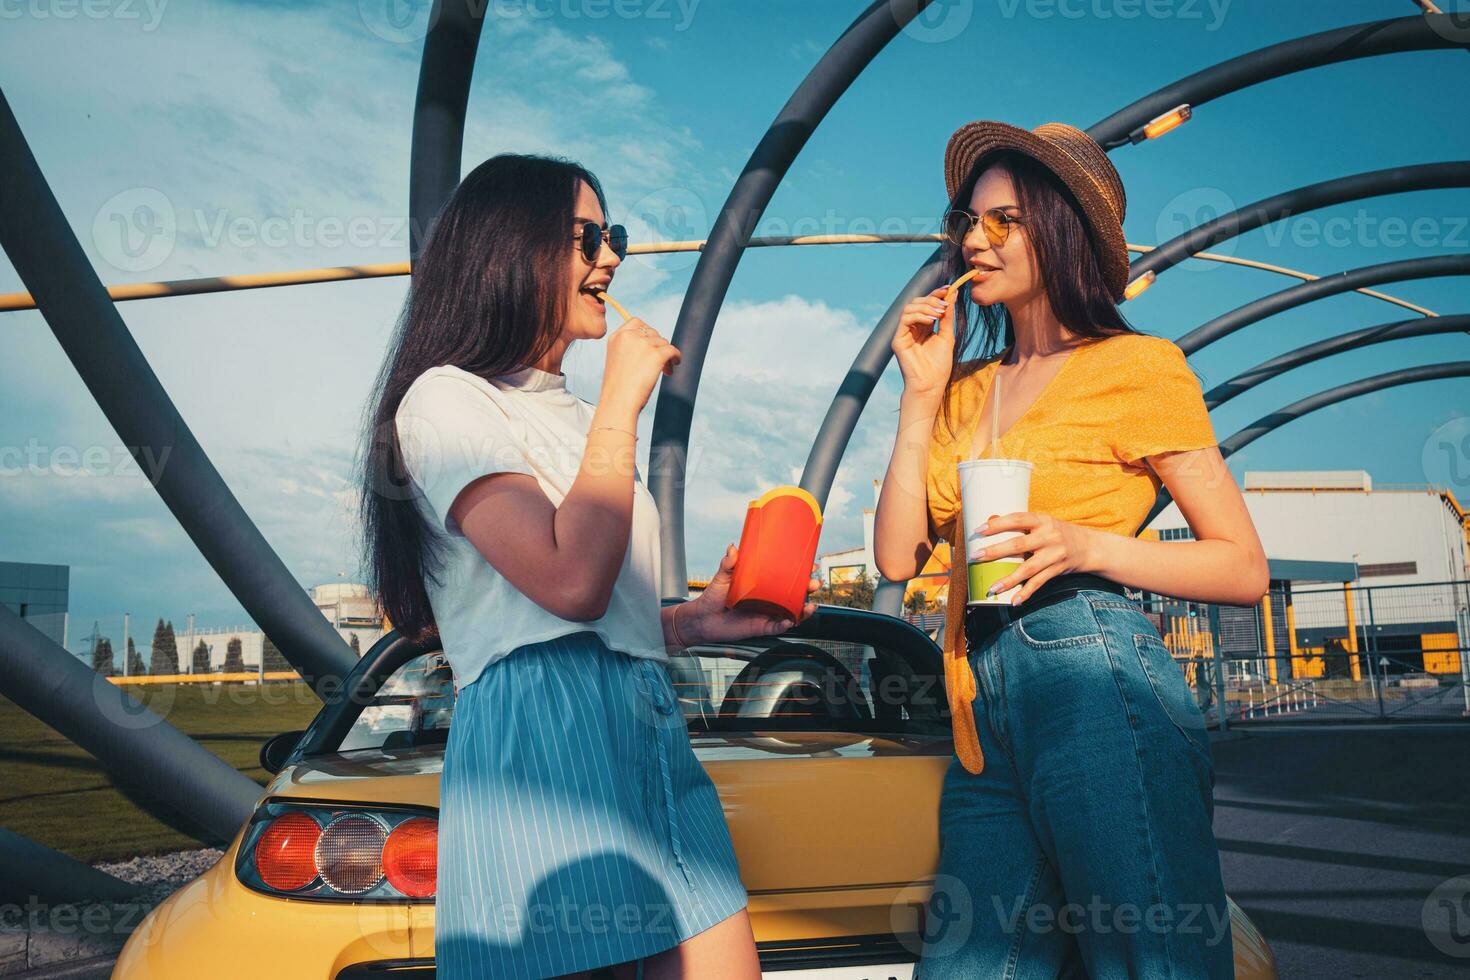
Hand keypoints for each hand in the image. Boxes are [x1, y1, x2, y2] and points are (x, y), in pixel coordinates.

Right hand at [600, 317, 680, 415]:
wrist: (618, 402)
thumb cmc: (617, 388)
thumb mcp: (617, 360)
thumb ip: (630, 348)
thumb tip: (655, 342)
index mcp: (617, 337)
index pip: (636, 322)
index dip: (647, 332)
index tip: (651, 344)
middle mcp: (629, 336)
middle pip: (652, 332)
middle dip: (657, 346)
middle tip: (659, 362)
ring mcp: (643, 344)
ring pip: (663, 342)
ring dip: (666, 355)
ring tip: (664, 370)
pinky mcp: (656, 354)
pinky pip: (673, 350)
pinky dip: (676, 357)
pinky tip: (674, 365)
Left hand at [679, 543, 819, 642]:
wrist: (702, 619)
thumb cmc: (712, 597)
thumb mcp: (722, 577)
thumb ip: (728, 564)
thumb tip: (732, 547)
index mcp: (763, 584)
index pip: (786, 576)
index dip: (801, 571)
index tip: (811, 564)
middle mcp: (768, 598)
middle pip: (794, 593)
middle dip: (808, 589)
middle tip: (814, 583)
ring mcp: (766, 612)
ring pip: (791, 611)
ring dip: (804, 609)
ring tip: (810, 605)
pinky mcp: (761, 627)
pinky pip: (778, 627)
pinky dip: (787, 624)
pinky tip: (791, 619)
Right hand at [892, 285, 955, 401]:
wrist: (931, 384)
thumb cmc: (939, 365)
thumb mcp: (947, 336)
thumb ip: (947, 316)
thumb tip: (953, 294)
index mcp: (924, 327)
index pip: (927, 304)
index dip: (936, 294)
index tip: (949, 289)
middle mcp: (912, 328)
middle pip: (917, 302)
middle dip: (932, 299)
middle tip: (945, 304)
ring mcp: (904, 333)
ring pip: (909, 307)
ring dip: (926, 306)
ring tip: (939, 313)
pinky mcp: (898, 340)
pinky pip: (905, 319)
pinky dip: (919, 315)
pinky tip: (931, 321)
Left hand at [976, 511, 1101, 604]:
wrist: (1089, 547)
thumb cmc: (1057, 533)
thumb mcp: (1043, 523)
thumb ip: (1021, 524)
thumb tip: (989, 520)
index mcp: (1042, 520)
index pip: (1017, 519)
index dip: (998, 524)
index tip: (979, 530)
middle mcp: (1049, 536)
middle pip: (1018, 545)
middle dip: (995, 552)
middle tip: (975, 556)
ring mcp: (1055, 554)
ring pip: (1028, 568)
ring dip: (1008, 579)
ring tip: (992, 588)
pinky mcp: (1058, 570)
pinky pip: (1039, 583)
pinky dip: (1026, 592)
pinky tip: (1014, 600)